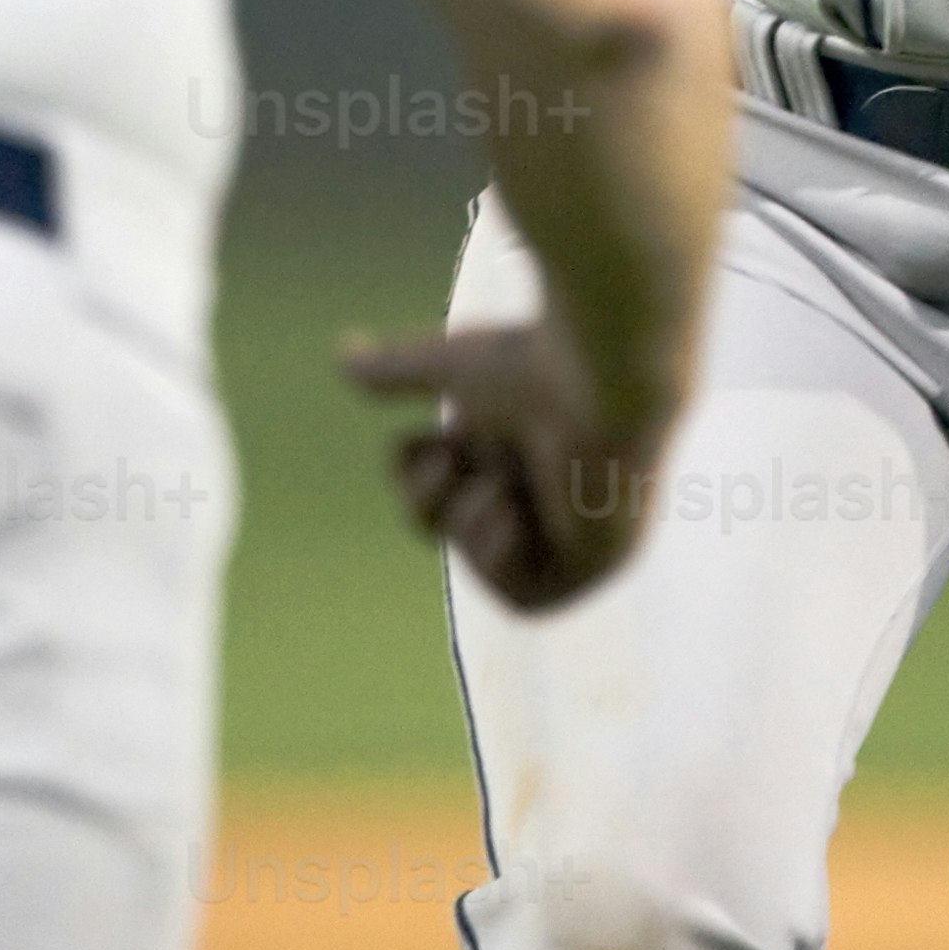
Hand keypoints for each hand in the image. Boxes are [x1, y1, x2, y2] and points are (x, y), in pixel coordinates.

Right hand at [340, 313, 677, 612]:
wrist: (607, 373)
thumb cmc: (535, 360)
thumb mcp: (449, 367)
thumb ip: (397, 369)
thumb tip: (341, 351)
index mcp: (507, 435)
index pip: (439, 480)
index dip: (412, 470)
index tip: (422, 437)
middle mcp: (537, 482)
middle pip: (447, 525)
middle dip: (426, 498)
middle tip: (450, 456)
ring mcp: (569, 525)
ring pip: (480, 560)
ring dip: (469, 521)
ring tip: (499, 481)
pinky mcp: (595, 562)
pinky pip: (528, 598)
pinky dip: (503, 560)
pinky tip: (515, 513)